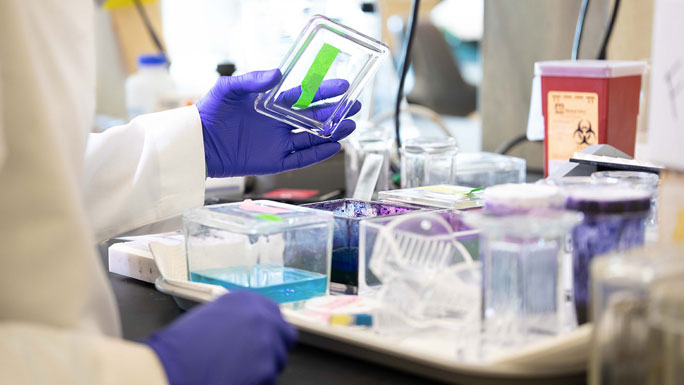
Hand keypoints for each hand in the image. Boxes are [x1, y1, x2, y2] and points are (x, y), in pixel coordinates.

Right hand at [145, 292, 296, 384]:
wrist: (171, 369)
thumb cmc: (182, 345)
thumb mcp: (211, 316)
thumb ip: (237, 318)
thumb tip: (248, 328)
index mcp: (248, 301)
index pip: (275, 315)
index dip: (269, 330)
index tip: (263, 339)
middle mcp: (263, 318)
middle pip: (285, 336)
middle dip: (274, 348)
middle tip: (255, 360)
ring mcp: (267, 344)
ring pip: (277, 361)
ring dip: (263, 367)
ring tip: (237, 371)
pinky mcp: (266, 371)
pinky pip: (268, 379)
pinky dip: (256, 382)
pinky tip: (235, 380)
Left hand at [197, 69, 360, 177]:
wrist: (198, 143)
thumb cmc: (211, 113)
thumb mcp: (228, 89)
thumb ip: (252, 80)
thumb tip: (277, 72)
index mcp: (272, 103)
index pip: (304, 95)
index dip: (324, 90)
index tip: (343, 84)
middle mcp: (279, 122)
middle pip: (314, 116)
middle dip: (336, 110)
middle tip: (355, 104)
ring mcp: (279, 142)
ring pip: (313, 136)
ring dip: (333, 131)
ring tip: (351, 124)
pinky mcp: (276, 161)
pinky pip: (302, 158)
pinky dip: (319, 153)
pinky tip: (335, 146)